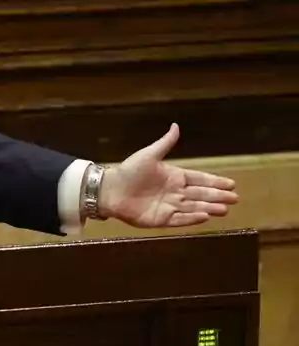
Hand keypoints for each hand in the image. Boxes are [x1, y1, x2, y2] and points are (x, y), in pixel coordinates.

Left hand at [99, 123, 237, 227]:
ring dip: (209, 208)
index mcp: (173, 176)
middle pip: (200, 194)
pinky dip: (192, 218)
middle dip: (218, 196)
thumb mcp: (149, 155)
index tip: (231, 183)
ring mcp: (169, 206)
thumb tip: (175, 125)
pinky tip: (205, 216)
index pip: (199, 179)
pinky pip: (180, 219)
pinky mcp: (161, 219)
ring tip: (225, 209)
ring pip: (194, 207)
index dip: (215, 181)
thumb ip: (165, 143)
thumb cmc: (129, 171)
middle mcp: (174, 192)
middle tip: (235, 198)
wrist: (110, 190)